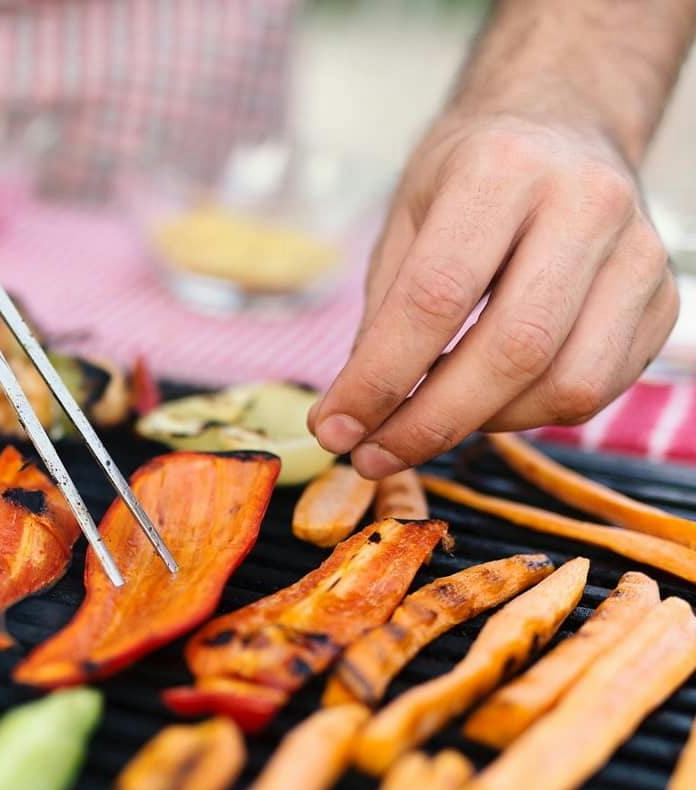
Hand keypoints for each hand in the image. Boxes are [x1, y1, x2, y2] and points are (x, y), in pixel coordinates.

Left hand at [310, 110, 677, 479]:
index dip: (380, 378)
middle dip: (430, 422)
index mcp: (502, 168)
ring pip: (566, 384)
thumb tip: (353, 419)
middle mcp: (585, 203)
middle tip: (372, 456)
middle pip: (511, 350)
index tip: (336, 429)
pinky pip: (597, 389)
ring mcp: (640, 252)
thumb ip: (381, 316)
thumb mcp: (405, 218)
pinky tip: (483, 402)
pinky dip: (528, 414)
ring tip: (425, 423)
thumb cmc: (469, 176)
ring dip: (482, 426)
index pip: (435, 298)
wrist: (562, 123)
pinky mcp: (664, 298)